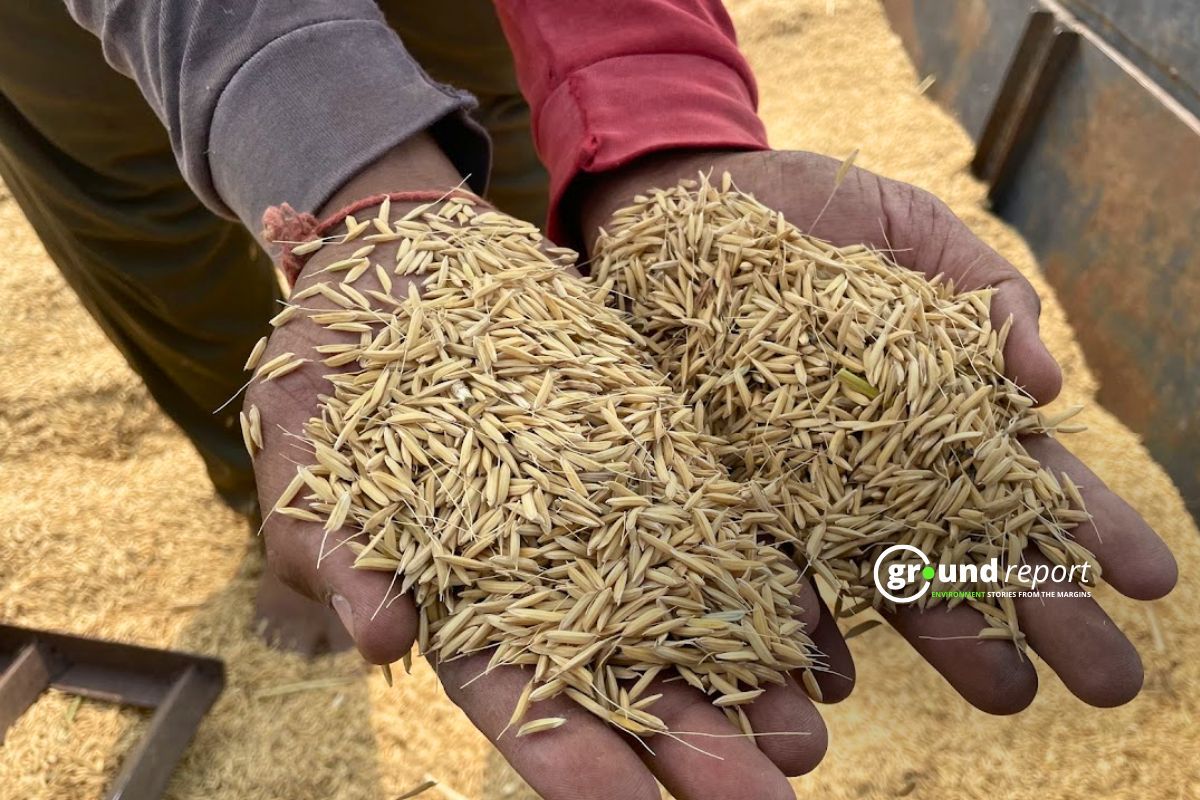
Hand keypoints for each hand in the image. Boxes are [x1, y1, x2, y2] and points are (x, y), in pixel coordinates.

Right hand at [249, 137, 831, 799]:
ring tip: (811, 732)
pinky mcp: (645, 457)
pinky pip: (712, 526)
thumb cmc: (327, 380)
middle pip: (623, 681)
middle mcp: (543, 580)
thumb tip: (380, 643)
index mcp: (458, 604)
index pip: (519, 699)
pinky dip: (758, 576)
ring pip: (682, 617)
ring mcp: (601, 521)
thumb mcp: (311, 465)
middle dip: (690, 747)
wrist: (397, 272)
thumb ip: (342, 558)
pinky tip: (812, 626)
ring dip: (745, 680)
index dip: (573, 763)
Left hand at [580, 149, 1177, 711]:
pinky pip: (769, 560)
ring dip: (948, 634)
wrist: (680, 198)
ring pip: (885, 569)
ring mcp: (804, 479)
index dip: (1087, 526)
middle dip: (1042, 609)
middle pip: (971, 540)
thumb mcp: (909, 227)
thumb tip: (1045, 380)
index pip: (1024, 472)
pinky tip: (838, 672)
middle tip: (1108, 680)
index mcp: (938, 399)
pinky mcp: (729, 484)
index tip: (1150, 579)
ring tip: (1008, 694)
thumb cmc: (807, 207)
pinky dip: (802, 617)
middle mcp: (879, 457)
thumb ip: (982, 289)